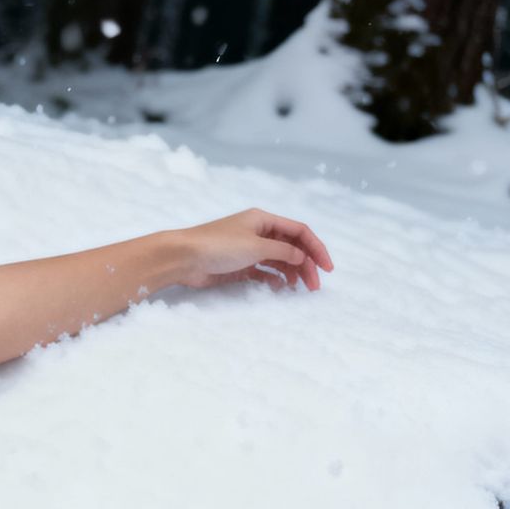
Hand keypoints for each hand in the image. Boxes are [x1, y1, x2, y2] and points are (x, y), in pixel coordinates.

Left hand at [173, 208, 333, 292]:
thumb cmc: (217, 246)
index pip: (299, 232)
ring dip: (291, 273)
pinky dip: (274, 278)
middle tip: (313, 286)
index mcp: (264, 220)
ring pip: (278, 260)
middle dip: (306, 265)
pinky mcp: (238, 265)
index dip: (316, 248)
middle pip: (291, 247)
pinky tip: (280, 288)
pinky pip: (263, 271)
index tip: (326, 267)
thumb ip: (282, 251)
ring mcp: (248, 249)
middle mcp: (258, 232)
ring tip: (299, 289)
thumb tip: (302, 257)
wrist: (183, 258)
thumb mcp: (256, 246)